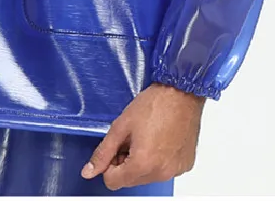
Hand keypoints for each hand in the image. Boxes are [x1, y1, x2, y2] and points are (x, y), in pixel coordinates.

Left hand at [81, 83, 205, 189]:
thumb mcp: (121, 126)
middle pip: (131, 181)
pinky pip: (165, 171)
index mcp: (142, 165)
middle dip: (126, 163)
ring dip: (143, 162)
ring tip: (147, 137)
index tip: (116, 149)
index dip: (109, 164)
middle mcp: (160, 173)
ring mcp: (175, 171)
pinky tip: (161, 140)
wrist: (182, 93)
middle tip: (131, 139)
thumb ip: (103, 152)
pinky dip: (160, 160)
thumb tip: (89, 171)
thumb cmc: (154, 104)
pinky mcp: (185, 165)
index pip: (113, 182)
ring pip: (148, 177)